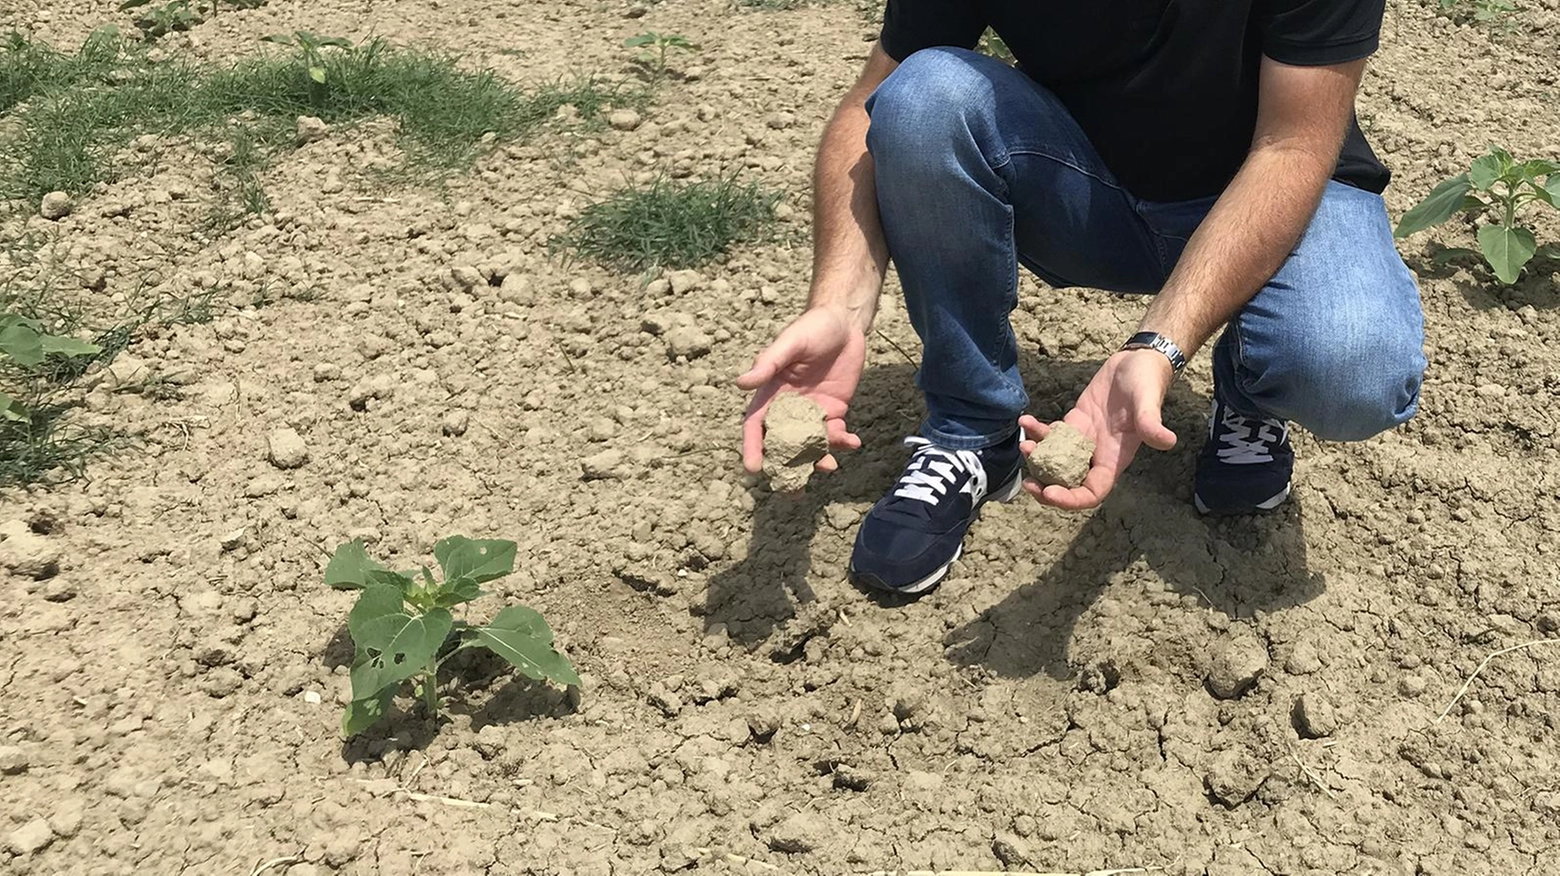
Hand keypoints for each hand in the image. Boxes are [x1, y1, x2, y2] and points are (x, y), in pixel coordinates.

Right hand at [737, 306, 866, 473]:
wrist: (845, 323)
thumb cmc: (811, 328)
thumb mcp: (789, 343)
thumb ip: (768, 363)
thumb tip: (741, 383)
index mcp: (770, 393)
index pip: (756, 425)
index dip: (753, 446)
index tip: (754, 469)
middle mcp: (788, 406)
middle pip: (782, 442)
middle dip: (786, 466)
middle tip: (792, 489)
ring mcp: (812, 411)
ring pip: (810, 443)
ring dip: (817, 458)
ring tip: (828, 467)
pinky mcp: (834, 410)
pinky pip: (835, 433)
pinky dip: (843, 442)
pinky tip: (853, 442)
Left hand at [1020, 349, 1177, 509]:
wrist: (1138, 362)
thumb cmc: (1147, 382)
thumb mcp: (1149, 401)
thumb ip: (1152, 423)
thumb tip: (1168, 441)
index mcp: (1115, 458)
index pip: (1093, 492)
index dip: (1072, 499)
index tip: (1050, 492)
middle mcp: (1097, 454)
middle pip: (1070, 484)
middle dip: (1047, 488)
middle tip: (1029, 483)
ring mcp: (1084, 439)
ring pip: (1056, 461)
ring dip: (1039, 459)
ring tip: (1025, 446)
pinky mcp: (1075, 422)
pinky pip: (1052, 434)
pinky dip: (1037, 431)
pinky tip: (1025, 420)